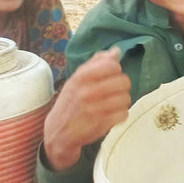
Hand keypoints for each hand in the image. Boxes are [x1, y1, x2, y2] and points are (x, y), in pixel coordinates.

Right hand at [43, 48, 130, 170]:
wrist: (57, 131)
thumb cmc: (70, 101)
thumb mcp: (76, 79)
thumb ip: (96, 63)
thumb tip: (116, 51)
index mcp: (81, 78)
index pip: (112, 65)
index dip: (115, 71)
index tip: (109, 77)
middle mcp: (87, 92)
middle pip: (124, 82)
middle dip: (121, 87)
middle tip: (112, 92)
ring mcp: (94, 109)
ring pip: (126, 98)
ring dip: (121, 102)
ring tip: (111, 104)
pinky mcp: (101, 125)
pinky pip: (124, 114)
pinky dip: (119, 115)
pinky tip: (111, 115)